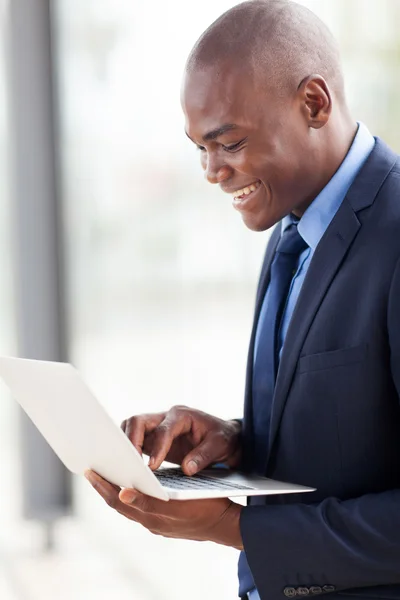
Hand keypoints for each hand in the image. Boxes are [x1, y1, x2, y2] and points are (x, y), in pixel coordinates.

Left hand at [85, 470, 243, 549]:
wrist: (225, 524)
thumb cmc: (206, 505)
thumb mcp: (179, 499)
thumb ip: (148, 499)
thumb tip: (123, 493)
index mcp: (152, 516)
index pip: (119, 501)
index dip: (103, 487)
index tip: (91, 472)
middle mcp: (151, 522)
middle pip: (119, 505)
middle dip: (104, 488)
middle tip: (90, 471)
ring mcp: (157, 524)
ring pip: (128, 508)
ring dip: (115, 492)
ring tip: (104, 476)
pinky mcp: (164, 523)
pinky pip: (139, 509)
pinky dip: (130, 497)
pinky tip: (129, 486)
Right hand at [121, 406, 241, 474]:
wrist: (224, 437)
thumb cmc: (222, 438)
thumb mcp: (220, 445)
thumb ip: (204, 456)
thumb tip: (187, 469)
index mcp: (181, 415)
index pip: (163, 430)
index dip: (157, 448)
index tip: (151, 467)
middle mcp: (166, 417)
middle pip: (138, 421)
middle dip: (131, 441)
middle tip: (129, 464)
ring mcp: (157, 427)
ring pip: (132, 428)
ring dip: (126, 445)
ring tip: (125, 467)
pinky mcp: (153, 438)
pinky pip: (135, 440)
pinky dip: (129, 451)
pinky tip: (128, 468)